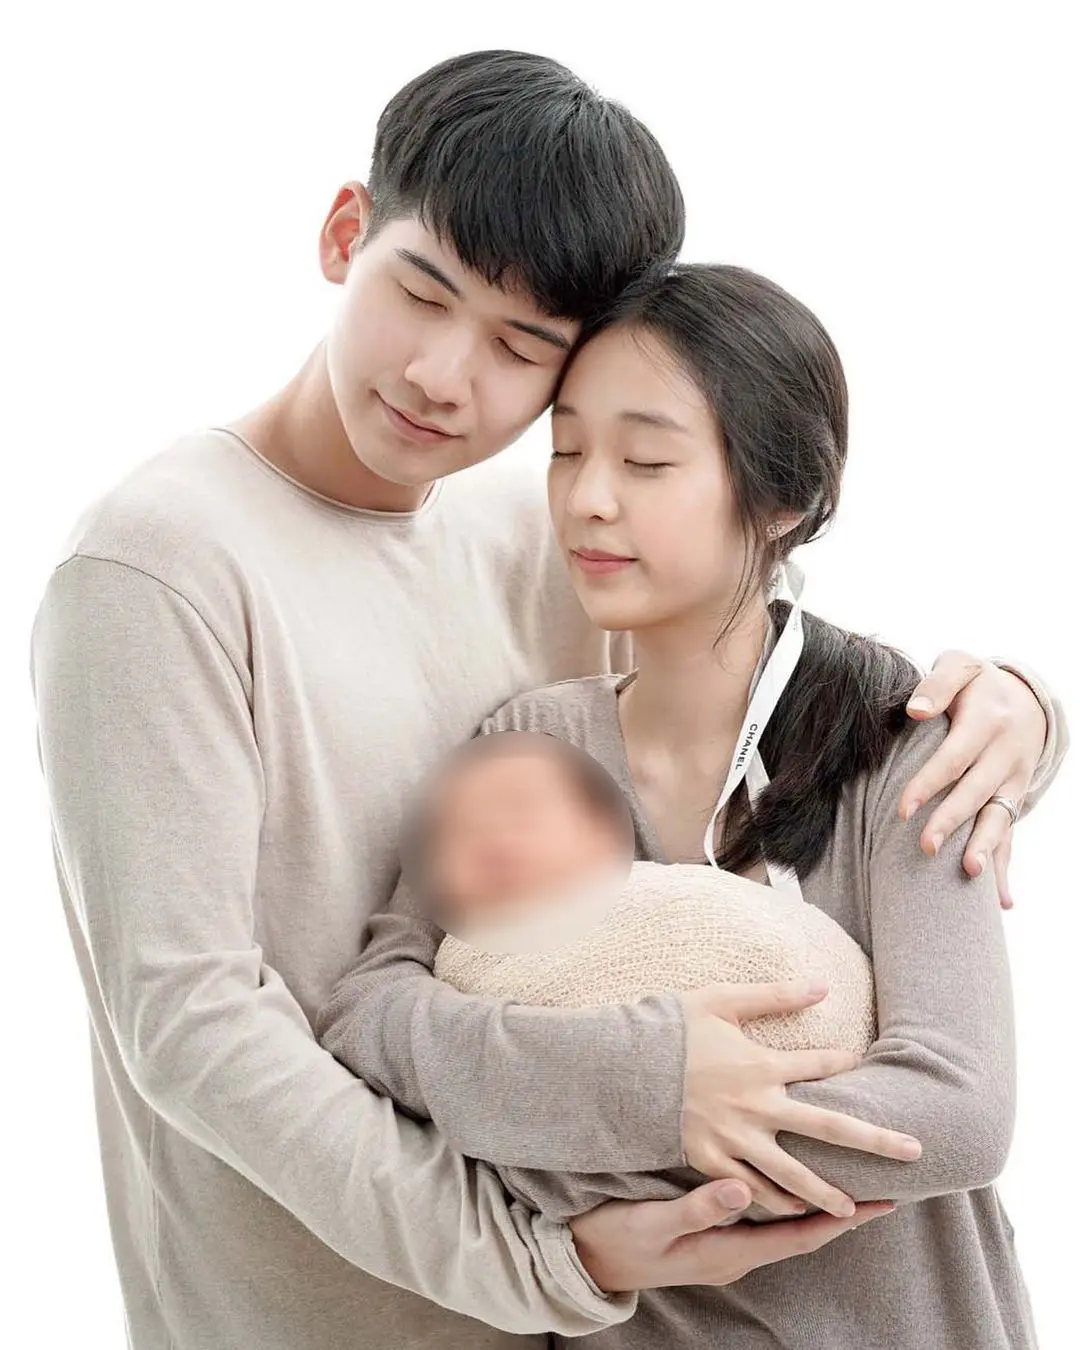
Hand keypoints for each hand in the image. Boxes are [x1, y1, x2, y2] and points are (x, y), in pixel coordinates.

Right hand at [570, 1178, 895, 1291]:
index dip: (844, 1219)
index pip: (803, 1235)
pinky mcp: (712, 1230)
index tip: (883, 1201)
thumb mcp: (655, 1222)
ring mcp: (725, 1243)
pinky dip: (787, 1196)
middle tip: (883, 1183)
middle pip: (805, 1229)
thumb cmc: (621, 1238)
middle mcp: (736, 1251)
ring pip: (787, 1221)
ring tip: (848, 1174)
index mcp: (731, 1251)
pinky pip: (764, 1215)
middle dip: (845, 1210)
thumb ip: (698, 1207)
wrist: (587, 1258)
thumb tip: (744, 1189)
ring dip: (820, 1201)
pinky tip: (791, 1174)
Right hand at [680, 982, 920, 1217]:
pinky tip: (792, 1214)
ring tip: (853, 1209)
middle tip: (915, 1152)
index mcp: (762, 1064)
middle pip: (830, 1127)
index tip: (861, 1061)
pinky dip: (773, 1203)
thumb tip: (823, 985)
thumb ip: (773, 995)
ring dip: (827, 1191)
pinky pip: (749, 1189)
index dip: (844, 1062)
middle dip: (876, 1140)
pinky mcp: (708, 1159)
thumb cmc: (670, 1028)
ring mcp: (734, 1138)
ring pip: (793, 1173)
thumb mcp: (720, 1000)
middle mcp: (758, 1106)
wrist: (621, 1067)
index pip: (819, 1064)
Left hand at [900, 652, 1046, 907]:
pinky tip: (1004, 901)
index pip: (954, 758)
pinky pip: (1012, 835)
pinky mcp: (1015, 797)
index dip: (929, 784)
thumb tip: (916, 711)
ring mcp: (1015, 780)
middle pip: (976, 793)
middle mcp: (1005, 755)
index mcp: (987, 722)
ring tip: (970, 873)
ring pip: (999, 818)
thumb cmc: (976, 682)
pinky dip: (1007, 868)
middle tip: (925, 847)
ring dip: (985, 847)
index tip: (903, 809)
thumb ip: (937, 684)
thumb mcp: (960, 667)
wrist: (1026, 695)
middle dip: (951, 821)